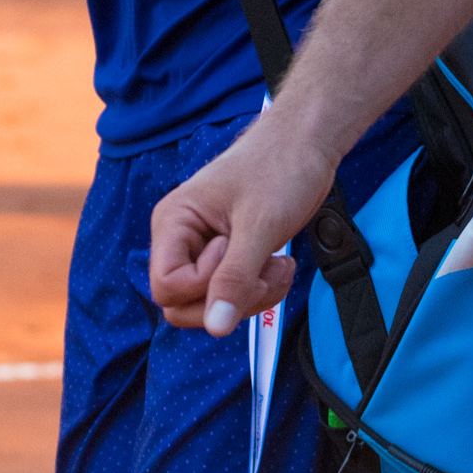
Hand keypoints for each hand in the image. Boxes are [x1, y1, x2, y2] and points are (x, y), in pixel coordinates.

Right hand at [149, 110, 341, 332]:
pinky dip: (259, 291)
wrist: (307, 145)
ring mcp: (203, 251)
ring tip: (278, 265)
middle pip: (183, 305)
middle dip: (229, 298)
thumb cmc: (280, 169)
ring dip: (250, 297)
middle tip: (263, 269)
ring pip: (211, 306)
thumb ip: (234, 278)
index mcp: (173, 222)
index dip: (204, 284)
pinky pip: (232, 296)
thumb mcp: (259, 226)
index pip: (166, 287)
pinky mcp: (227, 258)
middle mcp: (180, 239)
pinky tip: (279, 264)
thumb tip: (215, 328)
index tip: (233, 248)